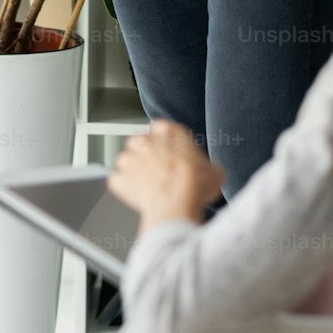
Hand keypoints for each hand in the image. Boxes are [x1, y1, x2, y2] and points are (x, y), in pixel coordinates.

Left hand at [109, 120, 223, 228]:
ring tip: (147, 185)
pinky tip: (136, 196)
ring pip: (126, 159)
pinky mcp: (119, 179)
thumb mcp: (215, 172)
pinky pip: (117, 181)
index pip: (162, 128)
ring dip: (133, 170)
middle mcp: (146, 141)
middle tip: (158, 171)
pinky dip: (123, 188)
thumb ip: (208, 167)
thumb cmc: (195, 186)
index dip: (166, 142)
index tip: (170, 152)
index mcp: (170, 132)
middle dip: (146, 154)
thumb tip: (212, 174)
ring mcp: (129, 159)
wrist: (177, 205)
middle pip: (140, 141)